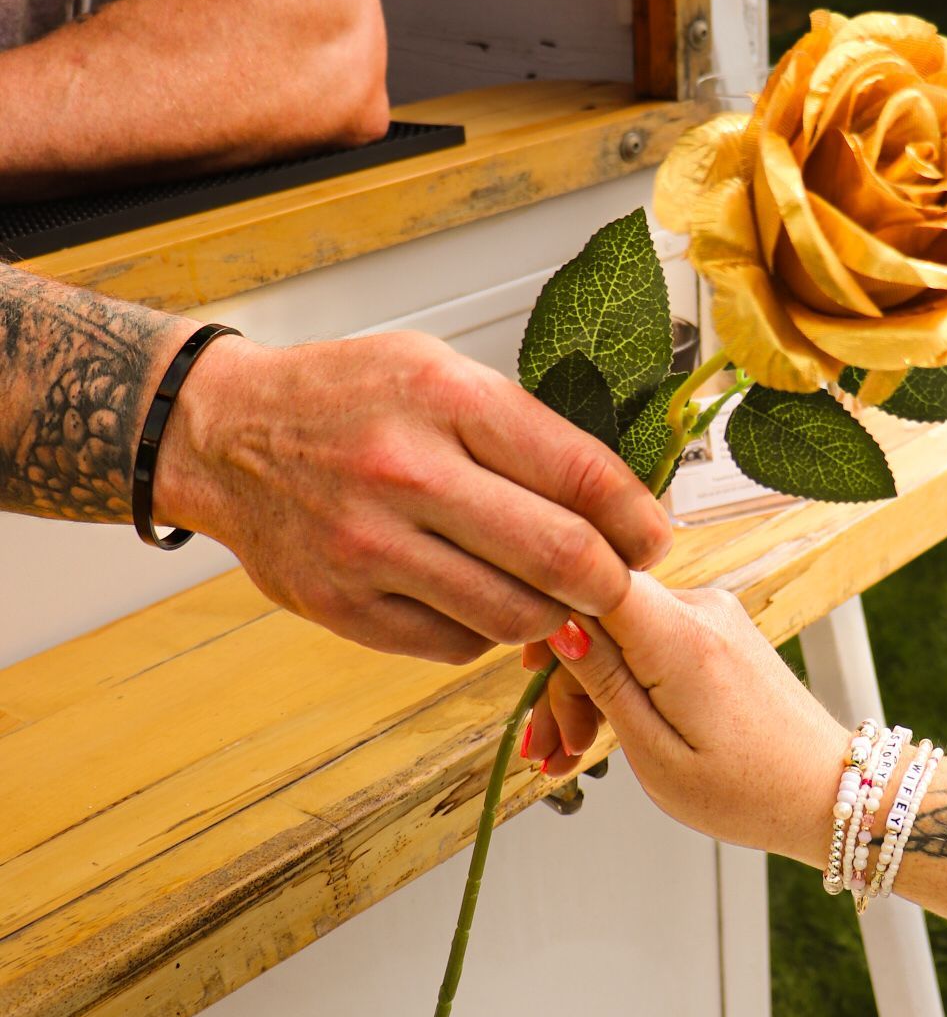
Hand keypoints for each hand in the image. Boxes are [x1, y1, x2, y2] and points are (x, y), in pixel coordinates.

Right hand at [154, 330, 671, 662]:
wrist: (223, 434)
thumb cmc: (344, 398)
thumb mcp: (438, 373)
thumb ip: (523, 432)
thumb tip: (617, 499)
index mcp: (444, 400)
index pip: (580, 473)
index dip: (637, 517)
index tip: (653, 536)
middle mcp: (406, 473)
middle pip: (559, 557)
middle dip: (611, 582)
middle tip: (619, 582)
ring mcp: (369, 546)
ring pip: (513, 615)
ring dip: (554, 616)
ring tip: (555, 596)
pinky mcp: (342, 606)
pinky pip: (454, 644)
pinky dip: (485, 633)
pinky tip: (479, 599)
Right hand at [523, 574, 843, 864]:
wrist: (826, 791)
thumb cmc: (751, 790)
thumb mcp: (656, 754)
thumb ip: (603, 681)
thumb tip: (556, 621)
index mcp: (683, 637)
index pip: (590, 577)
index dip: (546, 611)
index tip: (526, 675)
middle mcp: (701, 608)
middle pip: (598, 612)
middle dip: (563, 681)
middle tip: (550, 750)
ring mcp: (712, 614)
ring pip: (617, 631)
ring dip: (588, 690)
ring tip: (571, 755)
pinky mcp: (715, 629)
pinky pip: (647, 641)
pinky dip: (622, 683)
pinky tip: (601, 733)